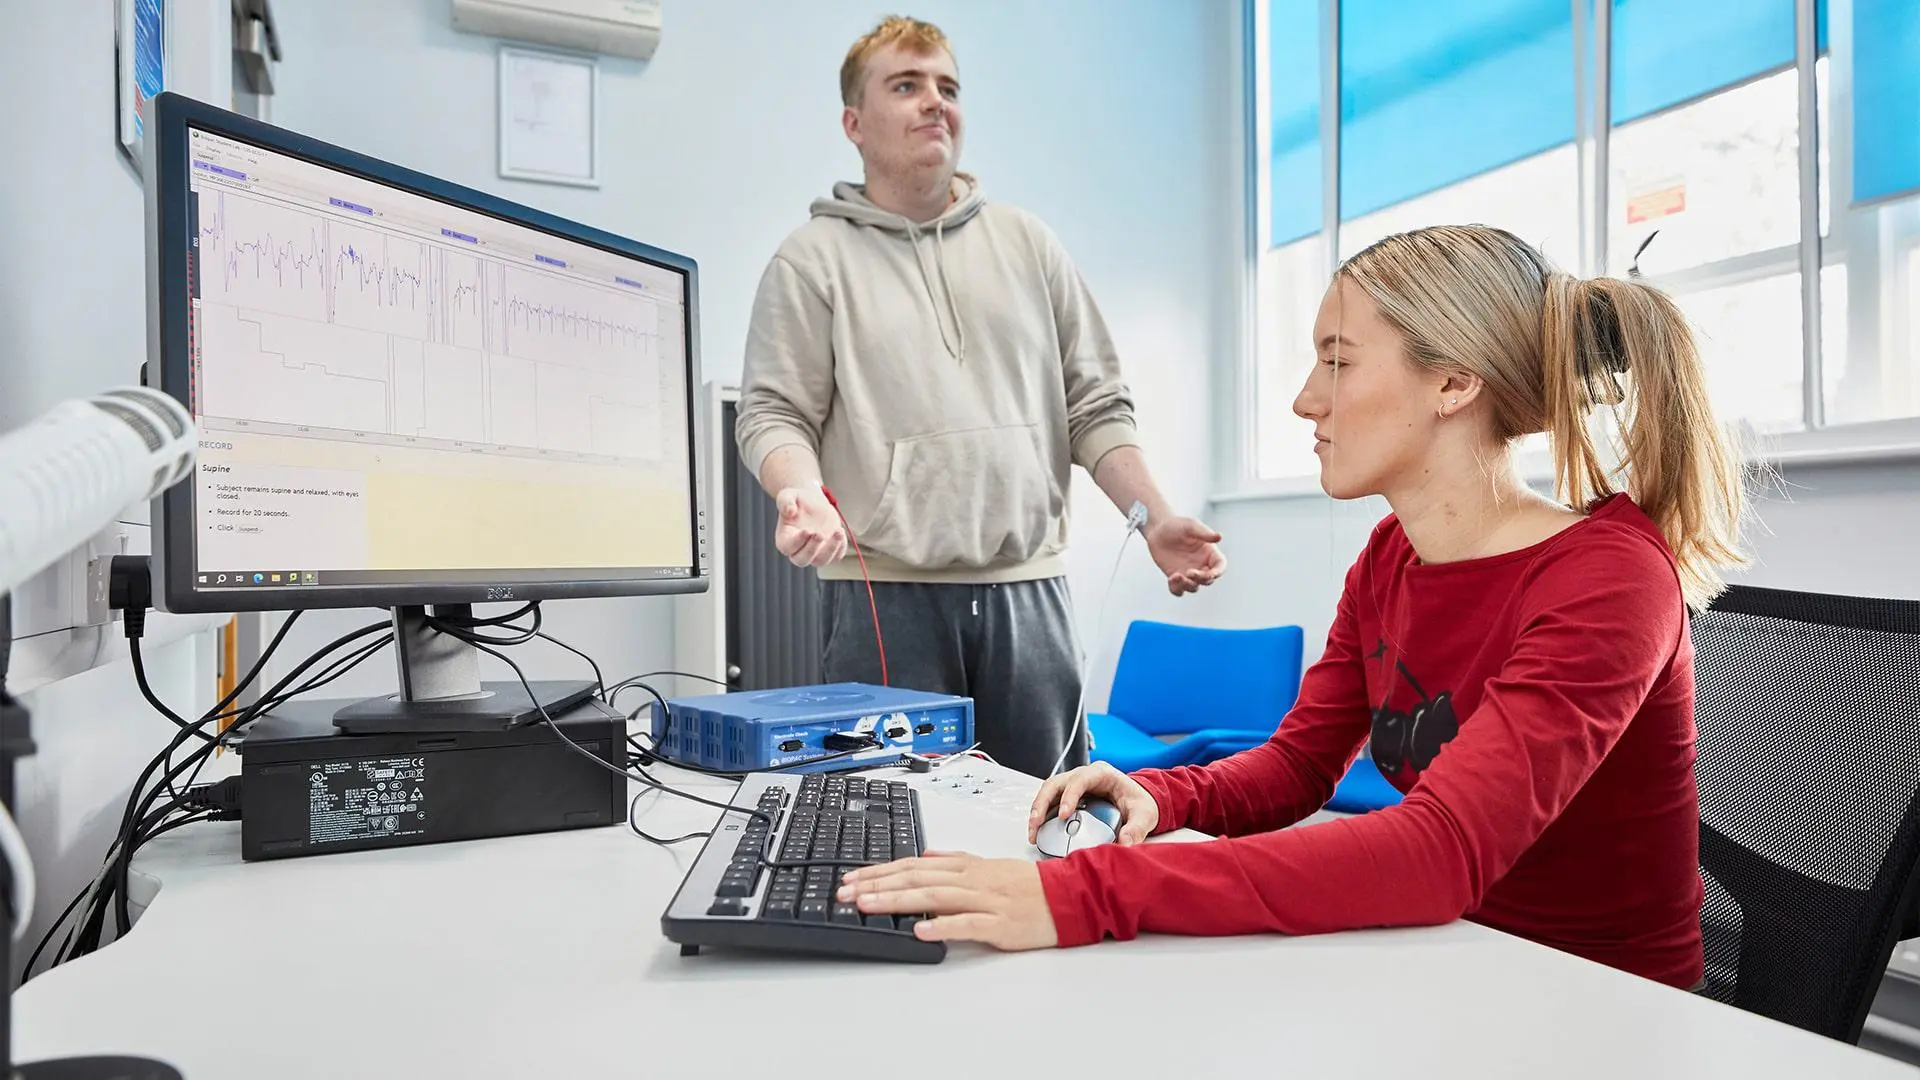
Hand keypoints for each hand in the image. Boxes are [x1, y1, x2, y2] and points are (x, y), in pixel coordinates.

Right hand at [772, 484, 846, 567]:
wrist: (812, 501)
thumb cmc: (797, 500)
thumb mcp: (788, 495)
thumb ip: (786, 502)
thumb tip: (790, 511)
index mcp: (784, 539)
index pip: (788, 548)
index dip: (797, 542)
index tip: (807, 531)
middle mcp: (798, 549)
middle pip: (802, 560)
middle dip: (812, 549)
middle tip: (820, 534)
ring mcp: (815, 552)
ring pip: (821, 561)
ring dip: (831, 549)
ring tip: (838, 532)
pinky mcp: (828, 550)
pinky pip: (836, 556)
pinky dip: (840, 548)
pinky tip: (840, 532)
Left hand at [837, 852, 1057, 950]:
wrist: (1068, 896)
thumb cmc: (1028, 885)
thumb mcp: (988, 865)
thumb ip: (955, 861)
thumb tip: (926, 856)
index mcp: (965, 866)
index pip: (913, 866)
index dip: (879, 871)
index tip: (851, 878)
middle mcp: (970, 880)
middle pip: (916, 879)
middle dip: (877, 885)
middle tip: (845, 893)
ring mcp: (984, 901)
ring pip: (934, 897)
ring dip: (897, 901)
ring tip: (868, 905)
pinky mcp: (999, 924)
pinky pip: (967, 924)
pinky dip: (942, 926)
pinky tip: (920, 931)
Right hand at [1029, 761, 1158, 845]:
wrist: (1138, 802)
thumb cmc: (1140, 803)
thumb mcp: (1144, 815)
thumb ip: (1136, 829)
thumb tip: (1125, 845)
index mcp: (1102, 774)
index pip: (1080, 780)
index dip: (1069, 795)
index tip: (1063, 815)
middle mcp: (1084, 775)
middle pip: (1056, 783)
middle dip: (1042, 803)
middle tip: (1036, 824)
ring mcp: (1073, 784)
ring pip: (1048, 791)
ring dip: (1037, 810)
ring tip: (1033, 832)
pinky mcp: (1068, 796)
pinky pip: (1050, 802)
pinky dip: (1042, 815)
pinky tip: (1038, 831)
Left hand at [1144, 515, 1224, 595]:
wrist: (1158, 529)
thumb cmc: (1177, 525)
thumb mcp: (1191, 526)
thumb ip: (1204, 533)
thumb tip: (1219, 537)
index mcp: (1209, 553)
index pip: (1220, 566)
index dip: (1218, 572)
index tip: (1211, 574)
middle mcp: (1201, 565)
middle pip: (1208, 580)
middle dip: (1201, 579)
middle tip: (1190, 572)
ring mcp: (1188, 572)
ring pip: (1194, 587)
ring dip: (1188, 585)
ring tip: (1177, 576)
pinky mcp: (1175, 577)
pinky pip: (1178, 590)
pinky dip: (1176, 589)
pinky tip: (1171, 579)